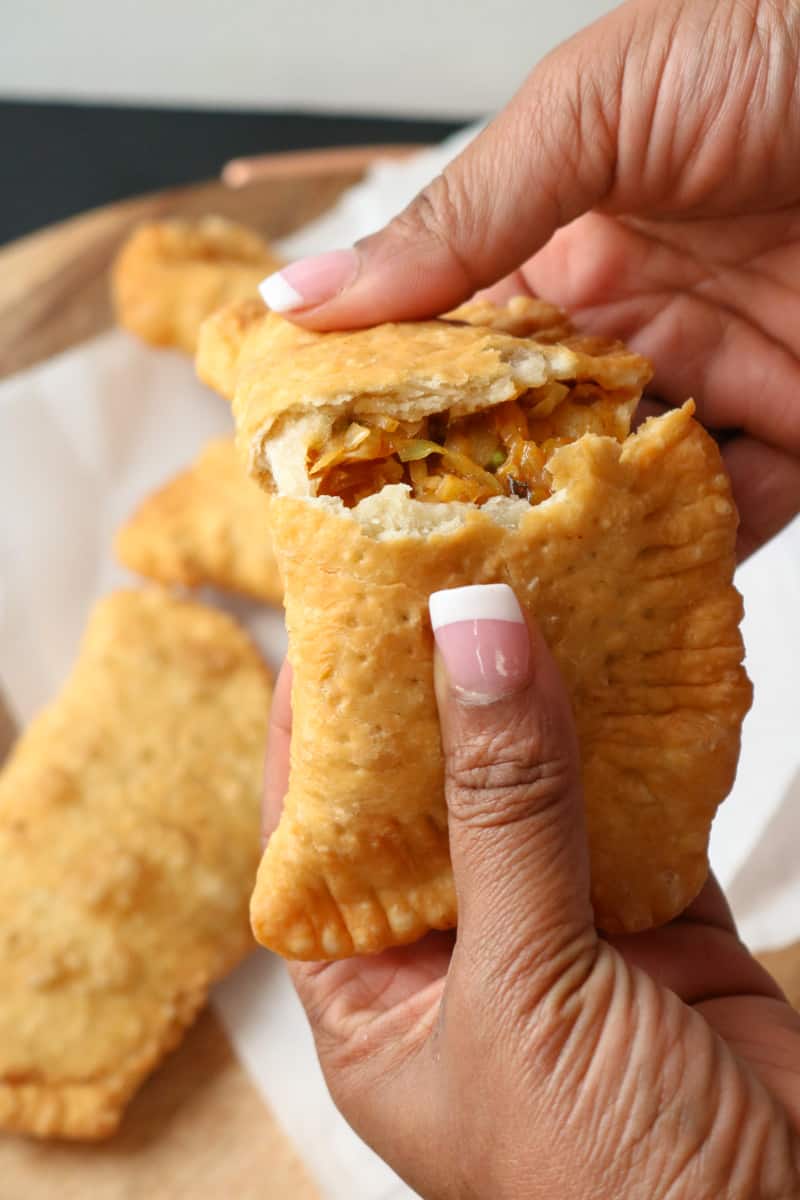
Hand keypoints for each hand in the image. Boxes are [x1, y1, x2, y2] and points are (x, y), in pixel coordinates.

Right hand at [260, 0, 799, 557]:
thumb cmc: (777, 45)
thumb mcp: (594, 108)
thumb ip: (460, 217)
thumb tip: (303, 298)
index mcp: (564, 249)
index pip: (461, 358)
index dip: (406, 424)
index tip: (348, 497)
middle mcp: (632, 324)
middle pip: (539, 444)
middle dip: (490, 510)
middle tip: (428, 580)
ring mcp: (716, 378)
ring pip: (626, 494)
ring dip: (581, 544)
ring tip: (517, 604)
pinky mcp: (799, 422)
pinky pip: (734, 513)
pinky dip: (690, 555)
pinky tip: (634, 589)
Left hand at [264, 590, 799, 1199]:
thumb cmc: (610, 1193)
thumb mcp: (524, 994)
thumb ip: (505, 814)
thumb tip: (473, 641)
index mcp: (377, 997)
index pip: (315, 833)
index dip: (316, 723)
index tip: (333, 616)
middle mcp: (461, 953)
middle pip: (433, 792)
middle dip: (445, 689)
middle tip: (449, 576)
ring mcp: (562, 929)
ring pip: (541, 786)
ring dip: (546, 697)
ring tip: (537, 591)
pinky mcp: (657, 917)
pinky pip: (637, 805)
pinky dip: (641, 739)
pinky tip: (631, 662)